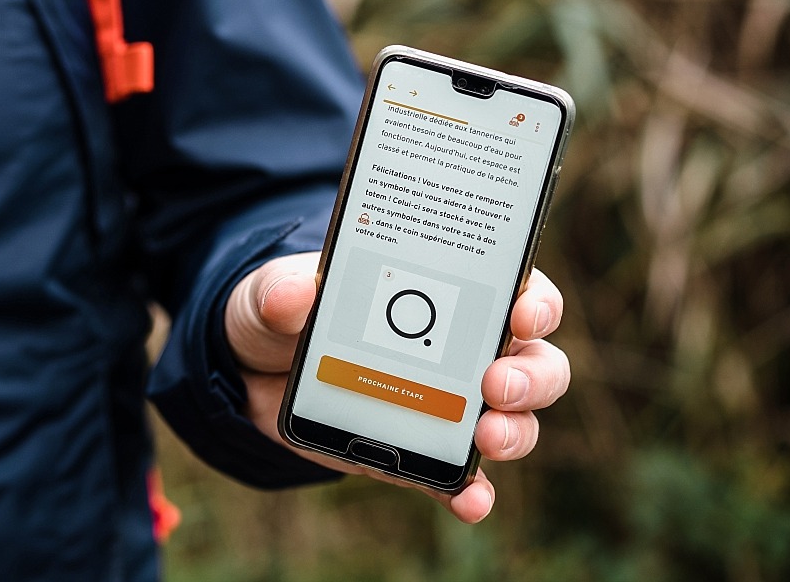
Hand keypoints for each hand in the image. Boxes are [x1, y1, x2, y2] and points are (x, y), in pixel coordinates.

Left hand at [224, 252, 569, 522]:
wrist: (255, 373)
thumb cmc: (286, 314)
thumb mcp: (275, 293)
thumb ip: (284, 291)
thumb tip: (295, 295)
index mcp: (446, 293)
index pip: (516, 289)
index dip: (534, 300)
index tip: (523, 311)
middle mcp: (464, 349)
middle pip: (534, 362)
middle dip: (529, 375)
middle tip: (497, 383)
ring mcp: (449, 406)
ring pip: (514, 421)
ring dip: (513, 432)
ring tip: (485, 438)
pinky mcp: (422, 452)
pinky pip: (463, 479)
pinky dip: (472, 493)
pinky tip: (468, 500)